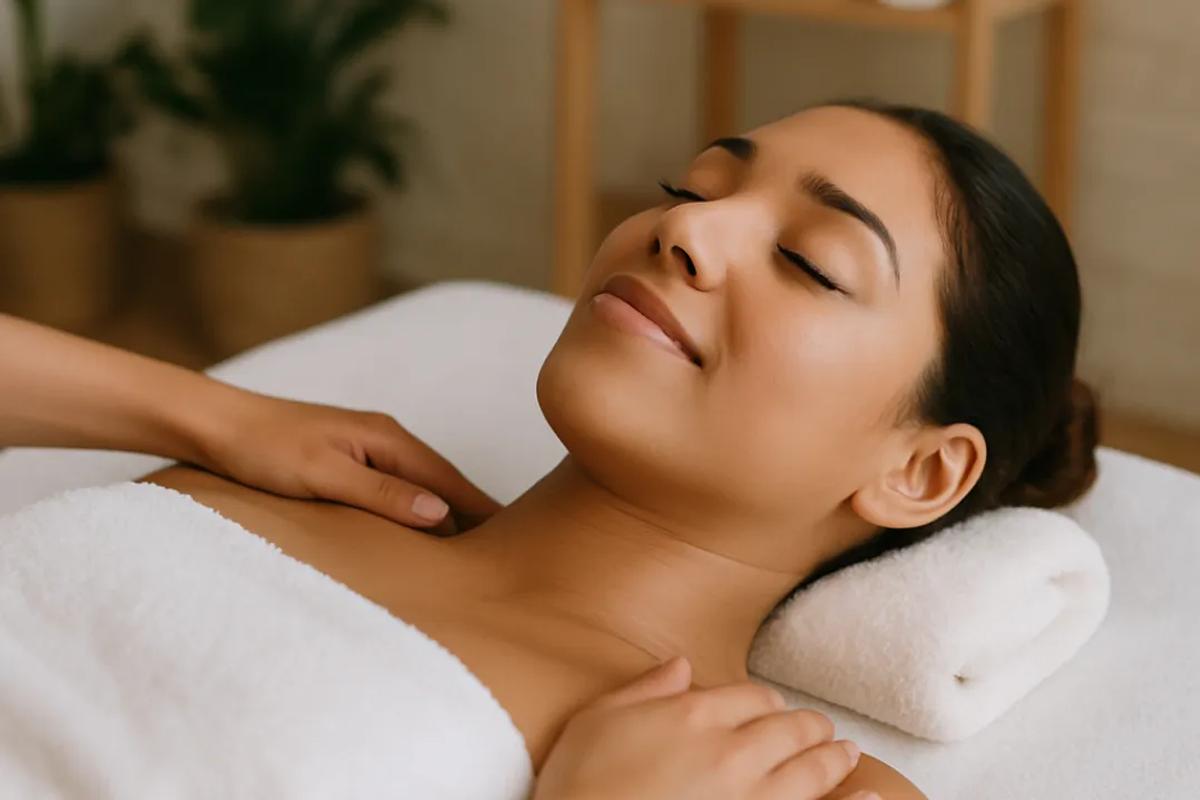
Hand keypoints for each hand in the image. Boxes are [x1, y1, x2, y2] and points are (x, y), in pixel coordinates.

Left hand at [195, 389, 501, 530]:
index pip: (450, 479)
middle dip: (472, 512)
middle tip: (502, 553)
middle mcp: (385, 438)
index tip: (514, 536)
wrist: (214, 425)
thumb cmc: (263, 448)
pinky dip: (415, 507)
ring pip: (420, 485)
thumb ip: (383, 494)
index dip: (481, 508)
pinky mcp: (348, 458)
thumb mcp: (325, 476)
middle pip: (441, 481)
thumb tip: (441, 512)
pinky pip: (396, 486)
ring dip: (444, 512)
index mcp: (387, 438)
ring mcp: (367, 447)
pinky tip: (416, 530)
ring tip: (468, 549)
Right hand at [534, 657, 878, 799]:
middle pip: (788, 728)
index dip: (765, 702)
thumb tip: (679, 665)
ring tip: (847, 753)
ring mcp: (751, 797)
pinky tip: (872, 796)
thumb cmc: (576, 787)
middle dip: (808, 725)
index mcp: (692, 714)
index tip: (768, 708)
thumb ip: (643, 689)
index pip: (751, 697)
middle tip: (821, 728)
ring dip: (833, 756)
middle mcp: (730, 750)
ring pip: (809, 768)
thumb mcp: (594, 720)